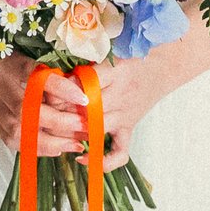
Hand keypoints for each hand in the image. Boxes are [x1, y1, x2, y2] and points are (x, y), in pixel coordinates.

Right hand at [0, 50, 90, 158]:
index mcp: (6, 62)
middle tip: (83, 128)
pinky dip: (34, 147)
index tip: (84, 99)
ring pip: (17, 131)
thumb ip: (46, 71)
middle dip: (59, 124)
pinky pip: (9, 139)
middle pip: (27, 111)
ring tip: (73, 145)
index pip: (35, 77)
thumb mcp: (26, 52)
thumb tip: (76, 92)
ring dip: (49, 143)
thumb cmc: (4, 50)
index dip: (61, 89)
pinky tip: (54, 149)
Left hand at [38, 53, 191, 169]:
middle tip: (44, 111)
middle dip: (62, 112)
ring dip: (73, 131)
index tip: (46, 90)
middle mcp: (120, 95)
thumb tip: (54, 72)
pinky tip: (82, 158)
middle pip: (86, 109)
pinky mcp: (129, 128)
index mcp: (115, 71)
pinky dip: (103, 161)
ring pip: (96, 129)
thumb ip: (86, 60)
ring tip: (55, 129)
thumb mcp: (111, 49)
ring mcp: (125, 115)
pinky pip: (119, 152)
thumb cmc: (133, 52)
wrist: (165, 63)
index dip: (62, 89)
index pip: (85, 84)